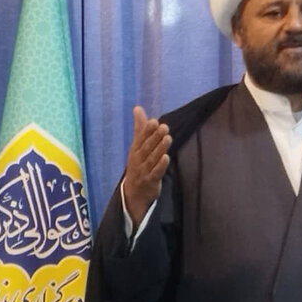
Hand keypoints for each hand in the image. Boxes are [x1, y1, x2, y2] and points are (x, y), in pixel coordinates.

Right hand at [123, 106, 171, 227]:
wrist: (133, 193)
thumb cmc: (138, 164)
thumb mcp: (137, 146)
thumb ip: (140, 127)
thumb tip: (138, 108)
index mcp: (135, 149)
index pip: (141, 138)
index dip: (147, 130)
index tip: (154, 121)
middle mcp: (138, 159)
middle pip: (147, 147)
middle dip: (155, 137)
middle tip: (164, 126)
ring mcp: (144, 171)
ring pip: (152, 159)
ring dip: (160, 148)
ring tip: (168, 138)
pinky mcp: (151, 181)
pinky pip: (156, 173)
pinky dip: (160, 166)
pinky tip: (167, 158)